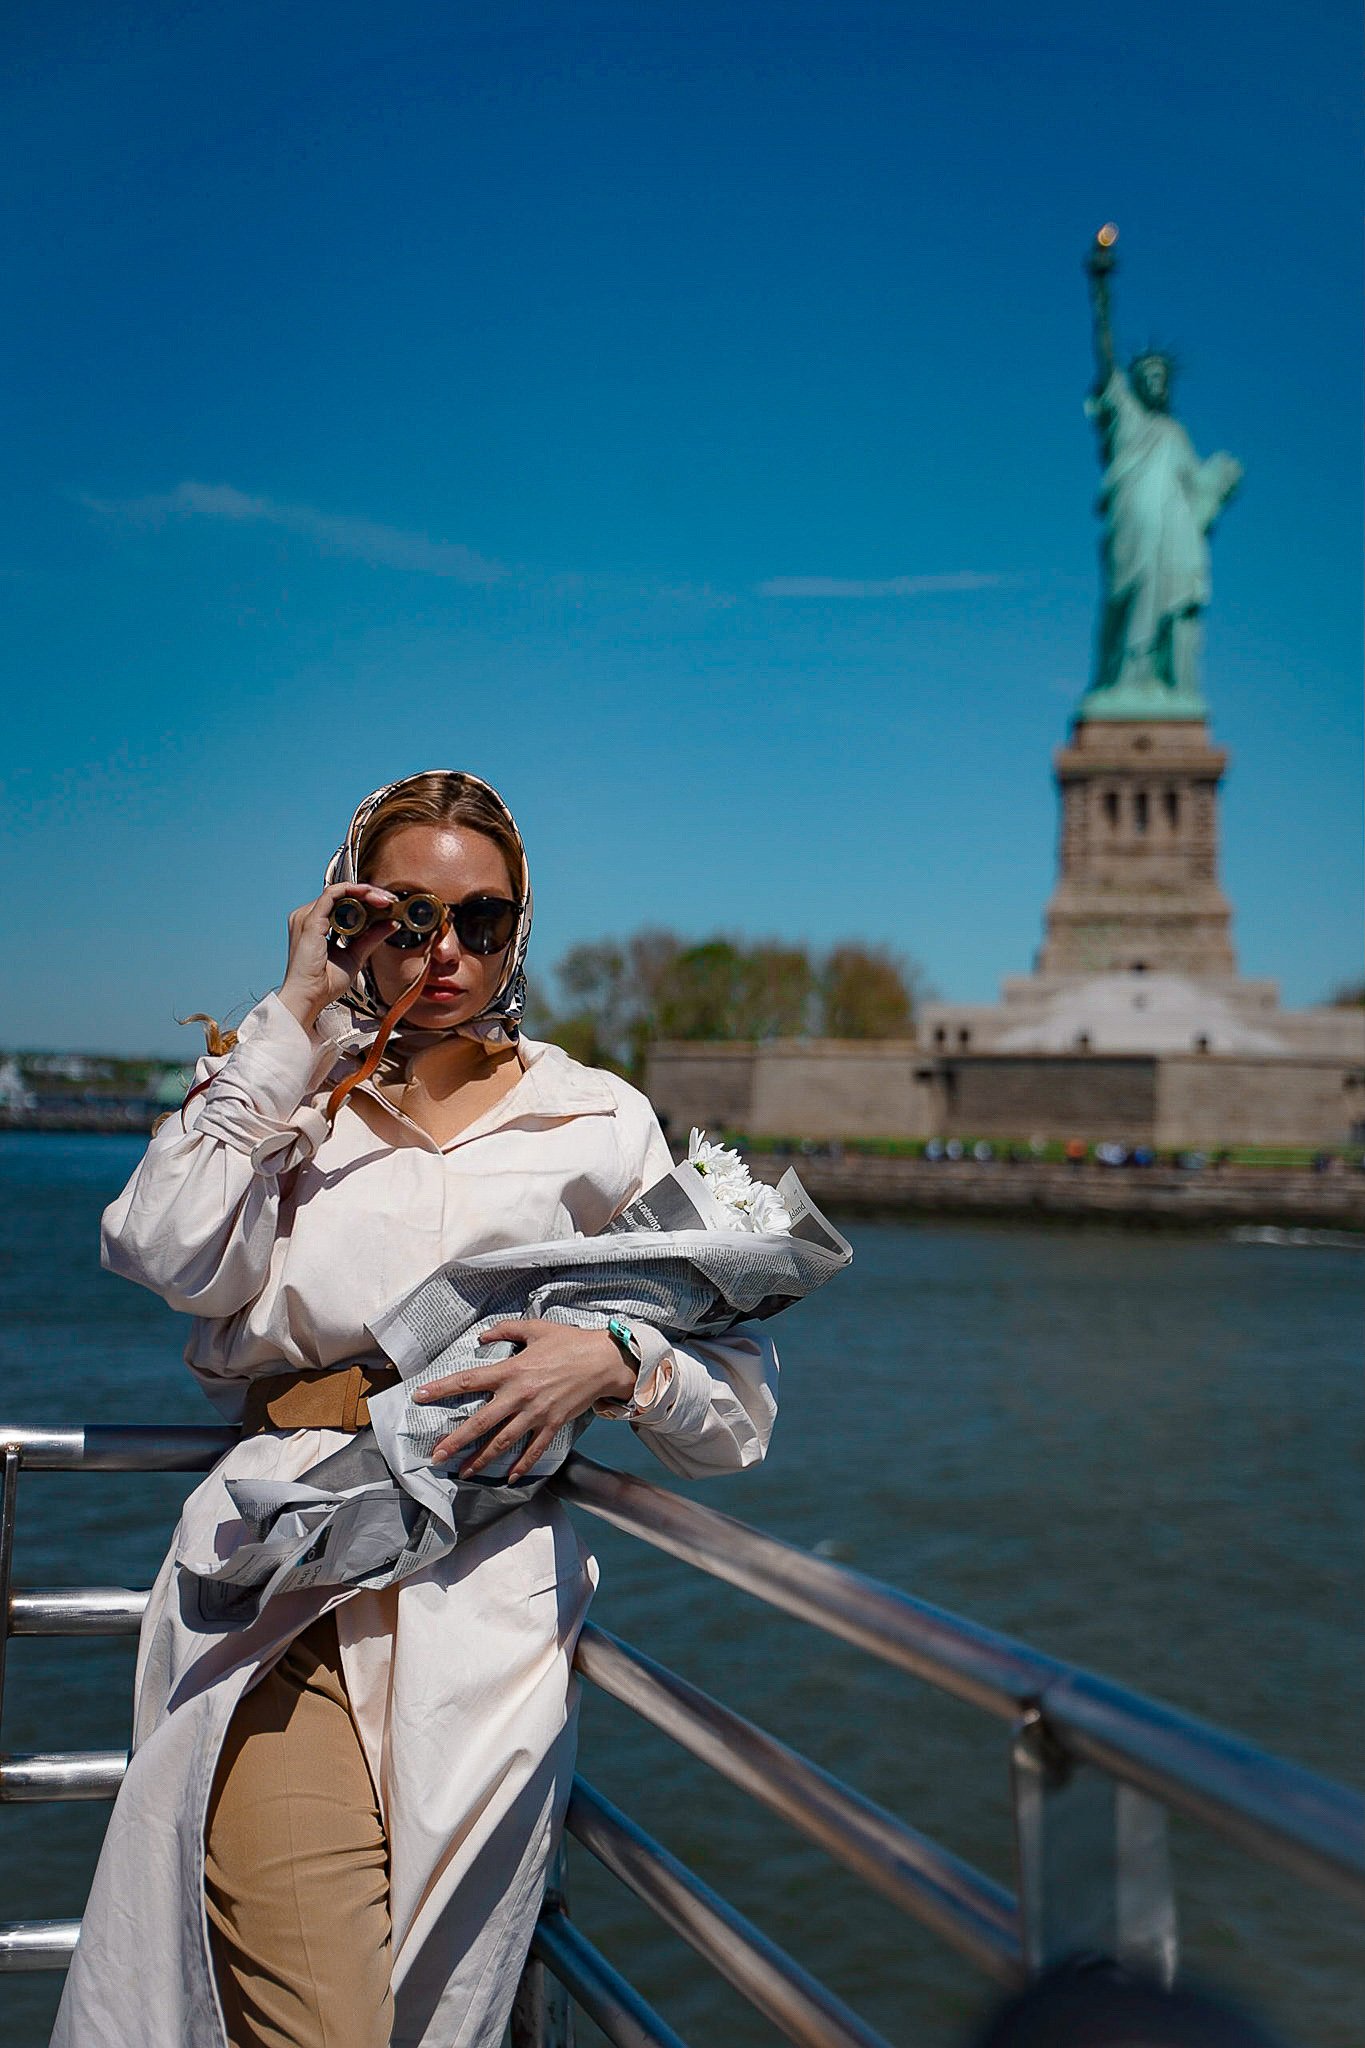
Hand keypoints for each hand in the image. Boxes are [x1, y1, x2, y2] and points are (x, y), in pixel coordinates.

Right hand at [278, 883, 398, 1029]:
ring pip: (340, 891)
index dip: (367, 900)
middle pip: (342, 895)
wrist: (309, 998)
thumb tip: (392, 923)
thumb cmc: (325, 984)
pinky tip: (371, 895)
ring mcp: (307, 916)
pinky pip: (333, 894)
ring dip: (365, 891)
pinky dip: (354, 891)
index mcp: (316, 925)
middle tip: (391, 900)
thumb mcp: (355, 956)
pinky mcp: (310, 919)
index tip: (389, 905)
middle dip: (370, 894)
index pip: (343, 903)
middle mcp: (308, 917)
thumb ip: (371, 938)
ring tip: (385, 899)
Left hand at [413, 1320, 637, 1482]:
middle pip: (481, 1422)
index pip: (469, 1380)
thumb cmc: (570, 1342)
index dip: (442, 1389)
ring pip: (503, 1442)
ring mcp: (537, 1413)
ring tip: (463, 1472)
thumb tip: (481, 1336)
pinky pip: (534, 1450)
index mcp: (512, 1370)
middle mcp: (519, 1395)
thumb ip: (505, 1329)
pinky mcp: (553, 1424)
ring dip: (482, 1459)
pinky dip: (522, 1466)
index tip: (419, 1396)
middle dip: (457, 1440)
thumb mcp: (535, 1328)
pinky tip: (510, 1479)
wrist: (604, 1361)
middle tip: (436, 1455)